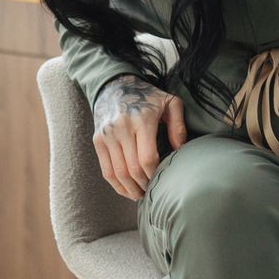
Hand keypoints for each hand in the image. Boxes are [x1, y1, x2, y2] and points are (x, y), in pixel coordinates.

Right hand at [93, 74, 186, 198]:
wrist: (114, 84)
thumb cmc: (147, 96)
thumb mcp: (169, 103)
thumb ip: (179, 126)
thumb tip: (180, 151)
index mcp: (142, 119)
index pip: (147, 158)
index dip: (155, 175)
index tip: (162, 179)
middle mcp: (122, 127)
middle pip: (133, 169)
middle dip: (144, 185)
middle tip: (154, 191)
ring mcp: (107, 134)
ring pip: (118, 173)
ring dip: (131, 189)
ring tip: (141, 194)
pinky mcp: (98, 140)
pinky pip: (106, 170)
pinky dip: (116, 185)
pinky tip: (127, 190)